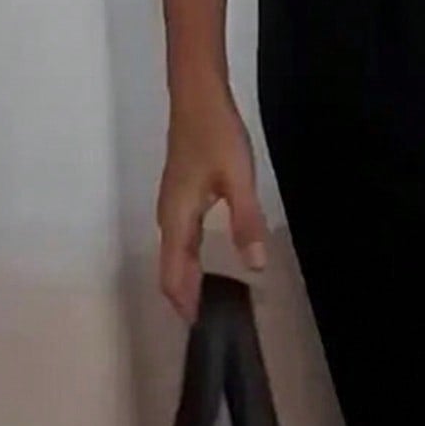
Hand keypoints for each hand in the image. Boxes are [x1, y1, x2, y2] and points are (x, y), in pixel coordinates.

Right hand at [157, 75, 267, 320]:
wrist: (197, 98)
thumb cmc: (217, 136)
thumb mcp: (239, 180)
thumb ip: (246, 222)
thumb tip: (256, 266)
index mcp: (179, 218)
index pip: (174, 272)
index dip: (184, 301)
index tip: (198, 326)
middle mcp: (168, 216)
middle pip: (168, 266)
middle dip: (181, 295)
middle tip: (201, 323)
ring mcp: (171, 204)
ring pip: (171, 252)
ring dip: (182, 278)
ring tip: (200, 301)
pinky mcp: (179, 194)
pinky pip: (177, 238)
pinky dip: (185, 259)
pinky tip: (199, 262)